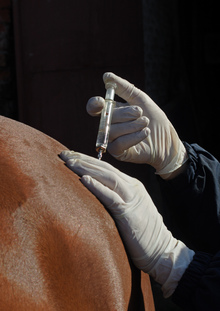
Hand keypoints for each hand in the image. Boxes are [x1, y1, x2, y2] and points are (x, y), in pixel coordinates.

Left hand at [60, 151, 193, 296]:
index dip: (88, 160)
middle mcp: (132, 187)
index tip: (71, 156)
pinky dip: (97, 187)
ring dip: (86, 168)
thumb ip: (116, 198)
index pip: (107, 168)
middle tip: (64, 154)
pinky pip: (111, 197)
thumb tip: (96, 195)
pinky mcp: (129, 213)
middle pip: (105, 168)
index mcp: (131, 186)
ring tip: (69, 162)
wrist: (162, 250)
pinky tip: (84, 179)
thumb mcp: (129, 209)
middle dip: (83, 159)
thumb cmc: (143, 233)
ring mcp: (132, 198)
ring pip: (107, 177)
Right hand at [87, 73, 187, 177]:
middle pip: (106, 117)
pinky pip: (119, 144)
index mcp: (111, 112)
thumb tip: (106, 76)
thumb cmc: (154, 119)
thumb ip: (124, 88)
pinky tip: (145, 132)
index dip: (94, 104)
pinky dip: (133, 137)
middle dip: (125, 113)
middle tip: (140, 113)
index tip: (101, 101)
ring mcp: (112, 140)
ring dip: (132, 125)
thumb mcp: (140, 99)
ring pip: (112, 131)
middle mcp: (108, 126)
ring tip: (145, 123)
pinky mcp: (118, 152)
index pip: (94, 108)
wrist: (166, 139)